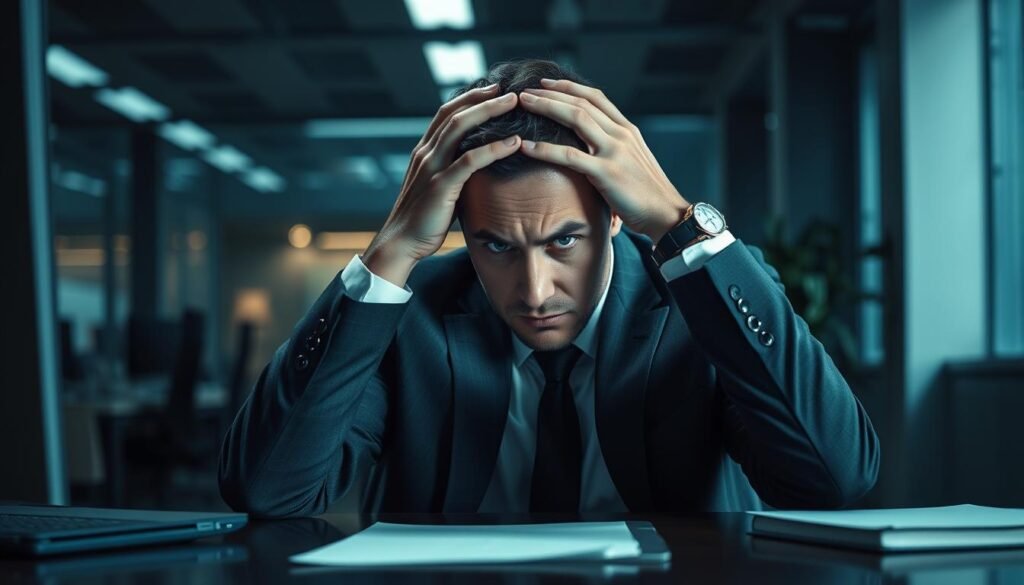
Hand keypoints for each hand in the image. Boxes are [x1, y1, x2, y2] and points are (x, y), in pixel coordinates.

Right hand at [363, 86, 521, 286]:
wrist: (402, 242)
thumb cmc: (424, 218)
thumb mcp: (438, 187)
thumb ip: (453, 171)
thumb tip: (477, 165)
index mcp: (425, 151)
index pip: (446, 114)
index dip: (469, 98)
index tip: (493, 90)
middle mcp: (426, 153)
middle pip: (454, 113)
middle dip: (482, 98)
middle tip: (508, 89)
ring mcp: (432, 168)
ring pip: (460, 129)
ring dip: (489, 113)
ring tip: (514, 104)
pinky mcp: (441, 186)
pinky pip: (469, 161)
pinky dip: (493, 149)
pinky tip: (514, 143)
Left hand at [517, 78, 689, 242]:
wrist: (666, 214)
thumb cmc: (647, 193)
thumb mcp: (632, 161)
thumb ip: (613, 149)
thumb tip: (589, 146)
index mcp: (627, 130)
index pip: (595, 97)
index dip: (569, 86)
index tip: (546, 83)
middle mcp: (621, 134)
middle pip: (581, 102)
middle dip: (550, 93)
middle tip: (525, 90)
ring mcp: (615, 151)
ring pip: (575, 118)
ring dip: (546, 107)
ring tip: (523, 104)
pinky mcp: (607, 172)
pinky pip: (570, 156)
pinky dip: (545, 149)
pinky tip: (526, 146)